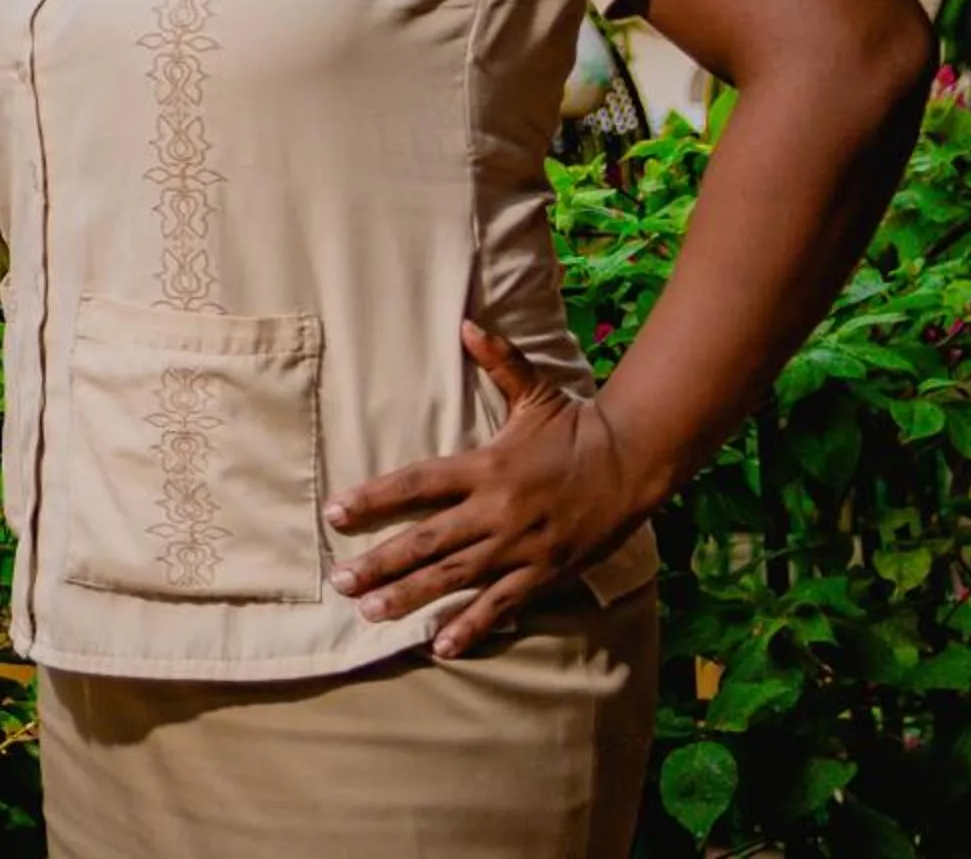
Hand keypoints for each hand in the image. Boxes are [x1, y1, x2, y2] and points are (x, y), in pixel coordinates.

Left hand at [324, 321, 652, 657]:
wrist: (634, 464)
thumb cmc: (577, 428)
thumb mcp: (535, 392)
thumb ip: (497, 361)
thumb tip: (467, 324)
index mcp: (484, 467)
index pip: (416, 484)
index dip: (373, 498)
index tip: (335, 514)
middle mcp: (494, 511)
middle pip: (426, 541)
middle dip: (380, 563)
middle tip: (342, 583)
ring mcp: (518, 546)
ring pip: (455, 578)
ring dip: (411, 598)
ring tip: (372, 614)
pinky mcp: (543, 573)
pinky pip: (501, 605)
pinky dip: (471, 626)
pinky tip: (441, 646)